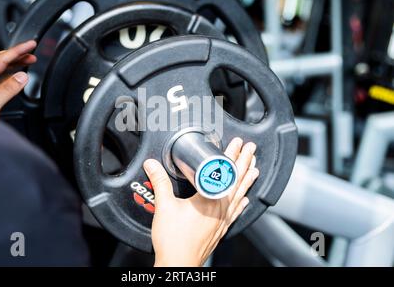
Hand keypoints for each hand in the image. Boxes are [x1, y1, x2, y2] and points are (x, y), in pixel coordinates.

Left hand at [0, 40, 36, 118]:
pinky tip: (18, 76)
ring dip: (15, 62)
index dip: (18, 51)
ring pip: (0, 68)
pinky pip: (0, 79)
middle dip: (17, 53)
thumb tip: (22, 76)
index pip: (1, 59)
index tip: (31, 45)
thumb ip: (7, 90)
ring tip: (29, 61)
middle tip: (32, 51)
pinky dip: (12, 73)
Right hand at [143, 138, 258, 266]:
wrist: (178, 264)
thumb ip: (159, 182)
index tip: (237, 144)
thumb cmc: (173, 240)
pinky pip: (235, 213)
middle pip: (236, 181)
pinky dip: (241, 204)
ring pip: (239, 195)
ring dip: (246, 181)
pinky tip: (245, 200)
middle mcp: (220, 208)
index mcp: (208, 199)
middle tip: (251, 149)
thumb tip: (152, 165)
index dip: (231, 155)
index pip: (223, 172)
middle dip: (244, 163)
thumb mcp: (163, 206)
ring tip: (254, 169)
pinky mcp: (220, 229)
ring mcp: (222, 220)